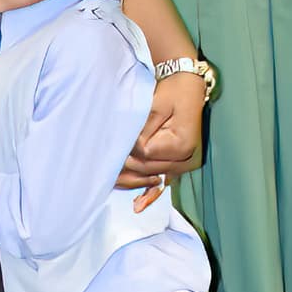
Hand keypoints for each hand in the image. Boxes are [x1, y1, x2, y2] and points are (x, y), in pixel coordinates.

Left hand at [117, 72, 205, 210]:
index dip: (128, 150)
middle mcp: (186, 158)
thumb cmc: (171, 93)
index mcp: (180, 145)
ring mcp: (185, 162)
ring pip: (153, 175)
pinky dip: (151, 192)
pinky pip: (164, 180)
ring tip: (111, 183)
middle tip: (103, 169)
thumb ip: (142, 131)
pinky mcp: (180, 162)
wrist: (188, 86)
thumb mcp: (154, 107)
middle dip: (126, 168)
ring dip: (133, 179)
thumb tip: (128, 149)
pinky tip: (138, 206)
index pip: (146, 154)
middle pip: (148, 169)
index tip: (113, 146)